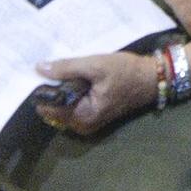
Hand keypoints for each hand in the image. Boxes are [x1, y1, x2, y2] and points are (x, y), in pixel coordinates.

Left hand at [34, 50, 155, 135]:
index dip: (43, 91)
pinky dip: (71, 93)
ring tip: (66, 70)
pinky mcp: (92, 115)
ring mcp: (87, 122)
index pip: (48, 109)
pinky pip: (72, 105)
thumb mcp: (96, 65)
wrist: (150, 78)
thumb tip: (40, 68)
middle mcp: (82, 125)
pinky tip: (76, 77)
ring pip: (63, 106)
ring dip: (62, 90)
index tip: (39, 73)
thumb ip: (67, 68)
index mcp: (82, 117)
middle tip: (55, 67)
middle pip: (54, 109)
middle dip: (53, 90)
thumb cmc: (125, 72)